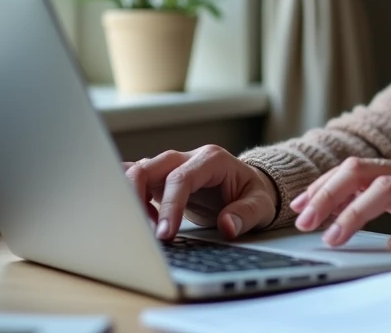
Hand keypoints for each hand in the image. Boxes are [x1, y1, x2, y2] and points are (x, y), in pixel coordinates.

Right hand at [123, 145, 278, 240]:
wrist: (249, 185)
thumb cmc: (253, 193)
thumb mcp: (261, 205)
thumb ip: (246, 214)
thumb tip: (227, 226)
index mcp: (211, 159)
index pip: (180, 178)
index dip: (169, 206)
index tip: (165, 234)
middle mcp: (187, 158)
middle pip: (149, 167)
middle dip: (137, 198)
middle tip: (142, 232)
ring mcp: (172, 166)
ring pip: (136, 170)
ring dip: (130, 197)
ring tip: (142, 227)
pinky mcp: (161, 177)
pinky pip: (136, 179)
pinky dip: (129, 196)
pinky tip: (139, 219)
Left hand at [289, 152, 390, 251]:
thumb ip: (381, 199)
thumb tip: (336, 206)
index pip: (353, 169)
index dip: (322, 186)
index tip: (298, 208)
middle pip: (363, 171)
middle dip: (329, 195)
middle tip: (307, 222)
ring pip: (389, 189)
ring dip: (356, 214)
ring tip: (336, 236)